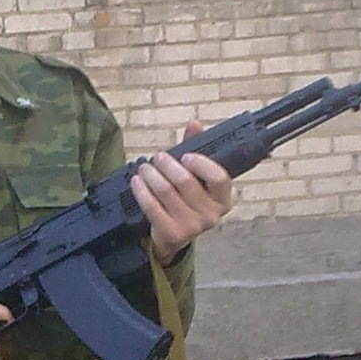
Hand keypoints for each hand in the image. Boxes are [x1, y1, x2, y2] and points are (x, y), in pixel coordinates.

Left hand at [129, 122, 234, 263]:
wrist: (174, 235)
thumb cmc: (187, 200)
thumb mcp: (196, 177)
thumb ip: (196, 149)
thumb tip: (194, 124)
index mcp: (224, 199)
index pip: (219, 177)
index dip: (201, 164)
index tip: (185, 156)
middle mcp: (212, 215)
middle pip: (185, 181)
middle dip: (167, 165)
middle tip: (157, 158)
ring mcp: (192, 227)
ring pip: (166, 192)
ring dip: (151, 175)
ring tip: (144, 168)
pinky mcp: (172, 234)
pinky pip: (152, 206)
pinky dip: (142, 191)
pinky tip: (136, 182)